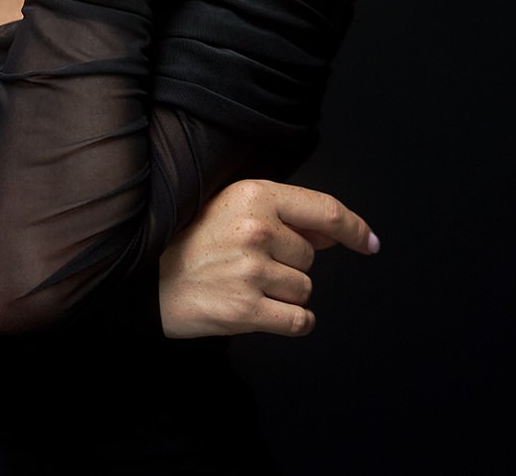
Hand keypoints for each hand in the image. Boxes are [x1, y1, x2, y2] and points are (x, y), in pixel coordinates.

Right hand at [158, 179, 379, 338]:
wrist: (145, 278)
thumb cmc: (190, 240)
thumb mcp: (232, 208)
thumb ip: (284, 216)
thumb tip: (336, 233)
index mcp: (254, 195)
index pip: (323, 210)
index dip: (354, 228)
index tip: (370, 243)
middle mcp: (256, 229)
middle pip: (311, 256)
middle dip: (289, 263)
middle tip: (247, 260)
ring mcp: (252, 270)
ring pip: (305, 289)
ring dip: (284, 292)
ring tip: (244, 282)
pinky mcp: (247, 309)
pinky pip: (299, 321)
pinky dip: (291, 321)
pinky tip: (262, 311)